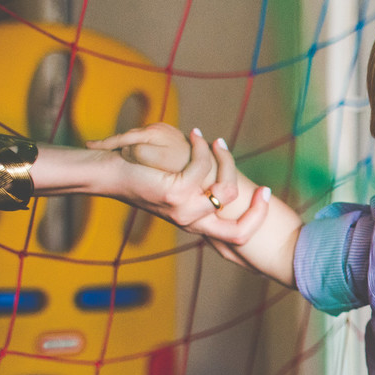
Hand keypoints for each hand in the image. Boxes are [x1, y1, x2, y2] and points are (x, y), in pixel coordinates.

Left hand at [94, 125, 270, 244]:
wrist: (110, 173)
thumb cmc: (141, 176)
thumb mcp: (176, 189)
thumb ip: (200, 193)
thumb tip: (227, 183)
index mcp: (194, 224)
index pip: (235, 236)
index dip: (257, 218)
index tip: (264, 194)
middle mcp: (191, 223)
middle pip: (240, 232)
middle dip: (259, 210)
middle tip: (264, 188)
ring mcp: (184, 211)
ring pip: (227, 191)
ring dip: (225, 161)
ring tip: (215, 143)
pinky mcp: (175, 193)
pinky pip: (204, 168)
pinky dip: (202, 148)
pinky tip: (194, 137)